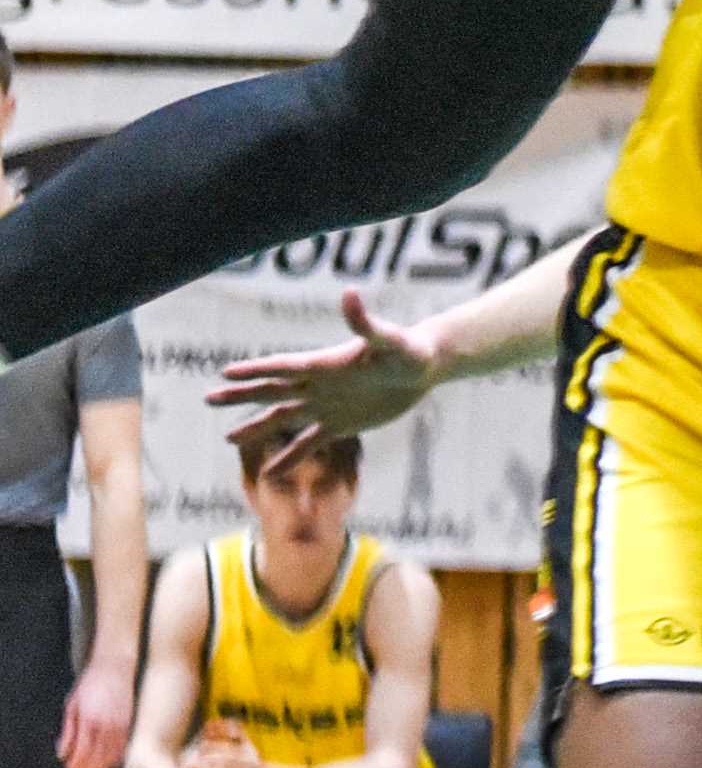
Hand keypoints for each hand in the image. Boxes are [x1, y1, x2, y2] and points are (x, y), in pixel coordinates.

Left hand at [58, 658, 132, 767]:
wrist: (115, 663)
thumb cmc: (90, 683)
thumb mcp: (72, 705)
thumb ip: (67, 731)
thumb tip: (62, 754)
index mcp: (89, 719)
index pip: (81, 752)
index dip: (75, 766)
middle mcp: (106, 722)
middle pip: (97, 757)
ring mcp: (120, 721)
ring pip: (111, 754)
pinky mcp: (130, 719)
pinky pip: (123, 745)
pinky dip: (115, 757)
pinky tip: (108, 763)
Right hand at [210, 284, 444, 461]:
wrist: (426, 366)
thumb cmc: (409, 349)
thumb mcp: (389, 338)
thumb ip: (365, 322)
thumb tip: (350, 294)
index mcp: (325, 364)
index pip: (282, 367)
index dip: (255, 370)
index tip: (224, 373)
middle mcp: (320, 385)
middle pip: (273, 391)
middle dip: (241, 396)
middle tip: (208, 397)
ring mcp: (328, 406)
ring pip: (284, 420)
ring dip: (257, 428)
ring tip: (228, 439)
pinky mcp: (342, 424)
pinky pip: (309, 444)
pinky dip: (289, 458)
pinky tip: (270, 473)